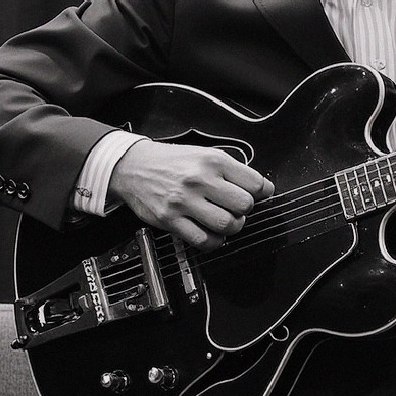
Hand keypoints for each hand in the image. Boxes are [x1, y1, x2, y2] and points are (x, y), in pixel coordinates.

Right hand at [109, 139, 273, 250]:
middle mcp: (199, 179)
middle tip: (237, 209)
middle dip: (245, 211)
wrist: (133, 167)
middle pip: (244, 205)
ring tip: (226, 222)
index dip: (260, 193)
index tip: (257, 196)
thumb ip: (233, 171)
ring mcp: (184, 201)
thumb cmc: (171, 162)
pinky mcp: (171, 220)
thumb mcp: (205, 154)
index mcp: (212, 161)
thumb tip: (262, 189)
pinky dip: (214, 241)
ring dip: (232, 227)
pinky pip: (203, 240)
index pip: (254, 183)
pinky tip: (211, 233)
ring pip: (226, 224)